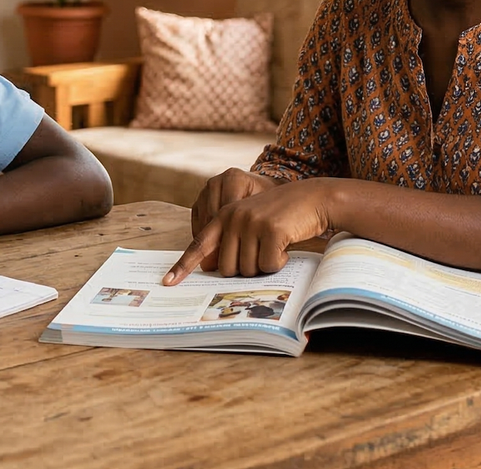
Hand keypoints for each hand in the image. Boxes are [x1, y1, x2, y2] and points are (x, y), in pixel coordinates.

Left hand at [163, 179, 337, 285]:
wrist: (312, 198)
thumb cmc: (280, 216)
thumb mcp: (250, 222)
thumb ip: (230, 240)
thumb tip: (213, 268)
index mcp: (224, 215)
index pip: (199, 244)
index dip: (183, 265)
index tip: (168, 282)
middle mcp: (233, 217)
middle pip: (227, 267)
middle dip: (246, 267)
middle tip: (262, 251)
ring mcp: (251, 222)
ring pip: (248, 269)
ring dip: (264, 265)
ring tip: (274, 244)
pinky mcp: (271, 229)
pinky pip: (269, 265)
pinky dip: (279, 262)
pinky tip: (285, 246)